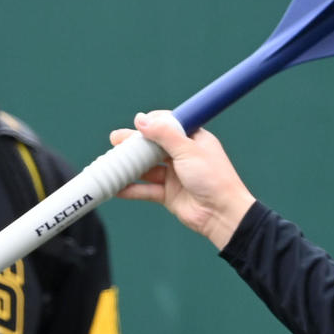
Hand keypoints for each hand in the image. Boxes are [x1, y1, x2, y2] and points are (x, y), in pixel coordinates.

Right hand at [111, 110, 256, 249]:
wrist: (222, 214)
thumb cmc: (213, 178)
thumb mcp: (188, 150)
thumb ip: (164, 134)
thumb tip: (141, 119)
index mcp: (193, 139)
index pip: (169, 125)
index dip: (152, 123)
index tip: (137, 122)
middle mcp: (183, 156)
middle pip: (153, 146)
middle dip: (134, 144)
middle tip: (115, 139)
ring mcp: (175, 176)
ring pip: (147, 168)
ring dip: (130, 166)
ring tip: (110, 162)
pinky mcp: (169, 194)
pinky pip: (146, 189)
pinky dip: (131, 189)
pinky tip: (116, 187)